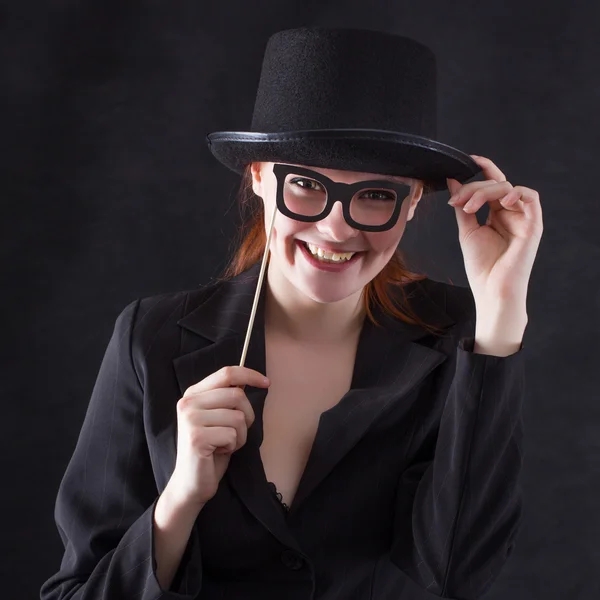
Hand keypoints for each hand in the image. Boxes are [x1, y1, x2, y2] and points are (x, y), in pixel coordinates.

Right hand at [168, 366, 269, 508]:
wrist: (191, 483)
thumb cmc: (210, 449)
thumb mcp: (218, 417)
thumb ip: (227, 398)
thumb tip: (250, 379)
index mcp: (193, 394)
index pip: (227, 373)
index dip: (250, 375)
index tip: (266, 382)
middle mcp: (188, 403)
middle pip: (237, 395)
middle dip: (247, 416)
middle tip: (235, 432)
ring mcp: (190, 419)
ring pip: (238, 417)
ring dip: (239, 435)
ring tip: (224, 444)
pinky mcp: (196, 437)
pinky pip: (232, 434)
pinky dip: (233, 446)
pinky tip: (218, 452)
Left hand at [446, 155, 542, 307]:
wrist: (491, 290)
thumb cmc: (482, 266)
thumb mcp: (467, 230)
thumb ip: (462, 205)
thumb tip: (453, 181)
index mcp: (497, 214)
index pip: (493, 183)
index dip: (484, 167)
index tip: (467, 159)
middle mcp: (511, 213)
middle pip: (495, 184)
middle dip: (473, 188)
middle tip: (456, 201)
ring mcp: (523, 218)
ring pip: (508, 187)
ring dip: (485, 192)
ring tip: (469, 208)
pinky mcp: (533, 225)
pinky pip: (530, 197)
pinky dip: (515, 193)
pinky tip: (500, 201)